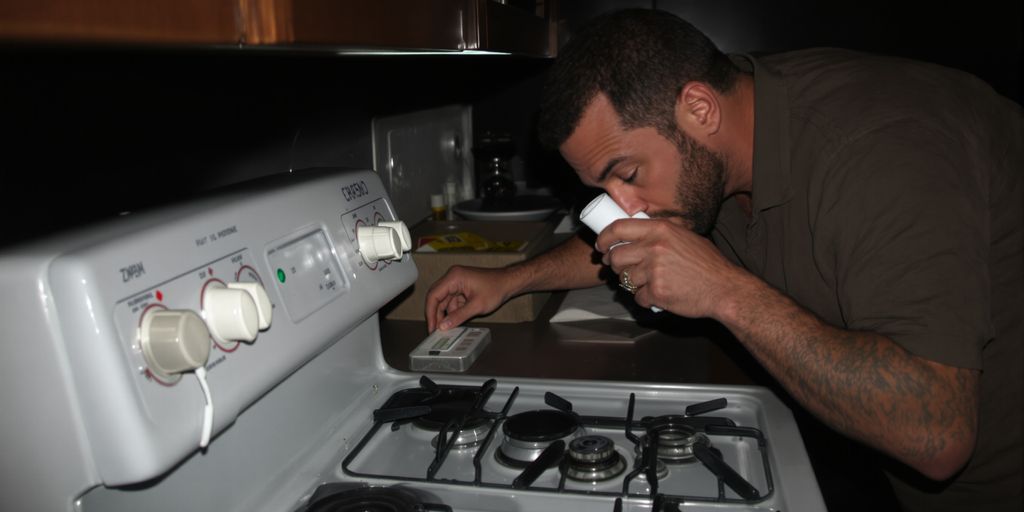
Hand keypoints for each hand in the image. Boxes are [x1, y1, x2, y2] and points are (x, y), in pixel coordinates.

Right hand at [425, 265, 512, 331]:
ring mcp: (457, 282)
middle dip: (436, 314)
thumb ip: (458, 316)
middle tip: (435, 330)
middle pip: (436, 297)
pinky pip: (452, 300)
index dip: (430, 312)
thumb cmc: (496, 289)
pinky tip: (454, 322)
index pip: (434, 295)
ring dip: (445, 314)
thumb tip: (443, 326)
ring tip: (445, 329)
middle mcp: (452, 277)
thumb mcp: (477, 306)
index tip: (431, 326)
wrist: (509, 282)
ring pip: (444, 300)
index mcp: (454, 277)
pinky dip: (452, 311)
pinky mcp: (461, 287)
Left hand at [595, 218, 745, 318]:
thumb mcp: (685, 237)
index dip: (604, 238)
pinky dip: (646, 299)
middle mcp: (654, 248)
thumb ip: (660, 235)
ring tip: (648, 282)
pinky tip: (660, 295)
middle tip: (621, 268)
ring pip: (625, 279)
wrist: (725, 288)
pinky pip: (639, 297)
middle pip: (616, 256)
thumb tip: (635, 235)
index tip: (600, 246)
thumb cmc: (708, 264)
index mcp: (660, 230)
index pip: (618, 228)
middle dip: (614, 265)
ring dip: (632, 284)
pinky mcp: (656, 292)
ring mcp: (654, 271)